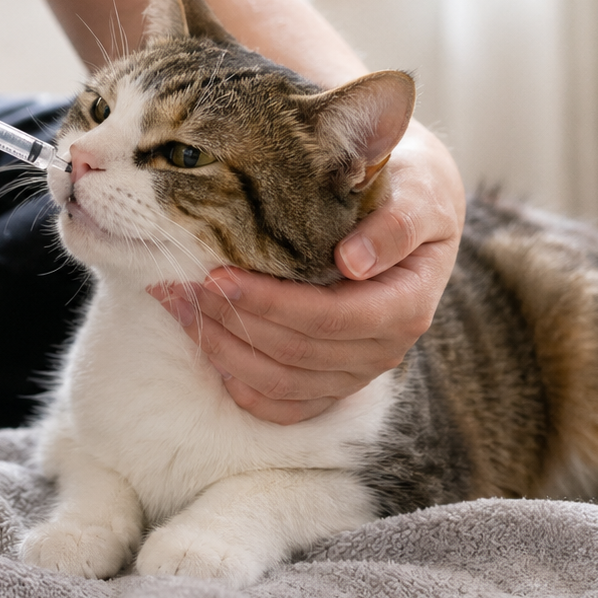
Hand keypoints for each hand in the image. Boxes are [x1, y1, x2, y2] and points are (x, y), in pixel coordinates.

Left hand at [148, 122, 463, 423]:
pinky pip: (282, 405)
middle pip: (295, 352)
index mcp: (405, 306)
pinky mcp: (333, 383)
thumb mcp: (420, 192)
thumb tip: (352, 262)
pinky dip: (240, 384)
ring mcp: (356, 373)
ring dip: (221, 348)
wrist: (415, 211)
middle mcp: (384, 350)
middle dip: (232, 319)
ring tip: (178, 304)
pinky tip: (206, 350)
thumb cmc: (413, 191)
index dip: (270, 303)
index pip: (329, 318)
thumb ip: (394, 225)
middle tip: (181, 283)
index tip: (219, 276)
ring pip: (280, 382)